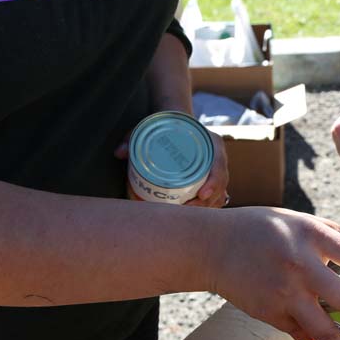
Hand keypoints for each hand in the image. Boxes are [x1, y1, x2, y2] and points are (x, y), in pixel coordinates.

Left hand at [115, 128, 229, 207]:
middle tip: (186, 210)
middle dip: (206, 201)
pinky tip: (196, 218)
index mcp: (211, 142)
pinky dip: (208, 208)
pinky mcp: (212, 179)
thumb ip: (133, 138)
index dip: (214, 182)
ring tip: (187, 217)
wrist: (178, 121)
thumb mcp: (149, 127)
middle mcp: (217, 156)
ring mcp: (216, 169)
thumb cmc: (165, 125)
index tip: (201, 195)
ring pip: (220, 193)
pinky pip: (217, 197)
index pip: (219, 164)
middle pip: (220, 184)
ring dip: (207, 208)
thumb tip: (119, 153)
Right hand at [208, 207, 339, 339]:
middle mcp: (300, 265)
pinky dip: (311, 339)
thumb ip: (327, 234)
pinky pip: (299, 333)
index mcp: (312, 237)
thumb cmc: (257, 230)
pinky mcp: (269, 313)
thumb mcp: (296, 219)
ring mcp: (284, 293)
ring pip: (322, 330)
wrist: (211, 247)